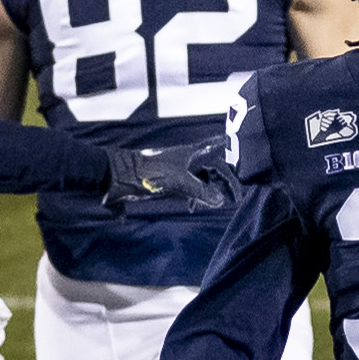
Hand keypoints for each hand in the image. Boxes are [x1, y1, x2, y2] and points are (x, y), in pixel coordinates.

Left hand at [103, 135, 233, 212]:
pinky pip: (189, 187)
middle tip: (232, 198)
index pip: (218, 158)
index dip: (229, 170)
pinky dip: (195, 196)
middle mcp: (187, 159)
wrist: (122, 175)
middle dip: (222, 183)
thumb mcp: (179, 182)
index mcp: (192, 153)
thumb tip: (219, 201)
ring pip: (201, 178)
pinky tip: (194, 206)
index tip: (236, 186)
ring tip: (215, 204)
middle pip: (212, 169)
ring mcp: (178, 169)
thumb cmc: (150, 173)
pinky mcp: (169, 180)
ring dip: (209, 191)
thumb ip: (201, 190)